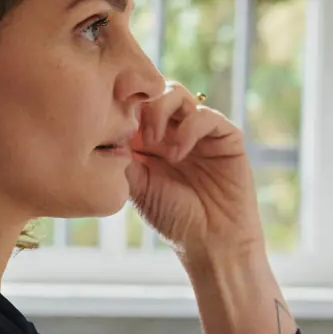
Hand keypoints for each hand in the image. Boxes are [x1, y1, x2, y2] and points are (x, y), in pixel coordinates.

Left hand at [124, 83, 264, 256]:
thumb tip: (105, 127)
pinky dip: (189, 127)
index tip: (109, 120)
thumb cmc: (174, 219)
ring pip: (178, 94)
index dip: (121, 105)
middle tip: (137, 135)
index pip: (134, 105)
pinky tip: (179, 153)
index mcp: (151, 140)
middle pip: (154, 91)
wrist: (211, 242)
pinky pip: (206, 115)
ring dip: (161, 112)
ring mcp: (201, 132)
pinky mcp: (227, 137)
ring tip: (156, 142)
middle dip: (141, 105)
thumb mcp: (136, 186)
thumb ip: (122, 155)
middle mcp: (175, 130)